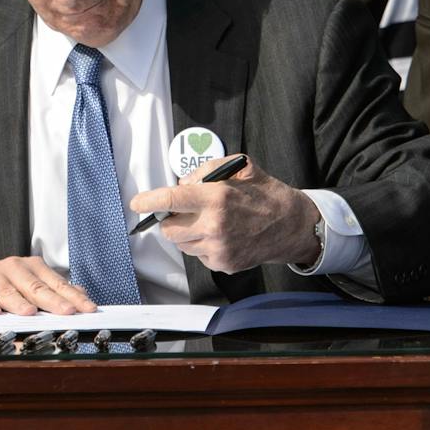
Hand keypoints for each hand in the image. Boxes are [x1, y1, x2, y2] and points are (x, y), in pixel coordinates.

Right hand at [0, 256, 93, 319]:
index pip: (58, 285)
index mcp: (32, 269)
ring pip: (8, 291)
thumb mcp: (26, 292)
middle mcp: (14, 268)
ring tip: (29, 312)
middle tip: (67, 312)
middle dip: (53, 301)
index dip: (74, 298)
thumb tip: (81, 293)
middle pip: (37, 287)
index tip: (88, 309)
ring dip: (19, 302)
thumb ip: (52, 293)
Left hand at [128, 156, 319, 274]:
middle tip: (184, 210)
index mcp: (217, 198)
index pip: (171, 200)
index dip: (149, 201)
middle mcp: (214, 226)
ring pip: (182, 244)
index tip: (137, 203)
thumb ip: (206, 170)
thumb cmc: (265, 193)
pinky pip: (198, 255)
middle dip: (170, 219)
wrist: (292, 226)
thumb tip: (182, 184)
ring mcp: (219, 249)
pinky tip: (221, 235)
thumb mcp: (240, 166)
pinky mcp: (223, 264)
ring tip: (209, 221)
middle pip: (169, 229)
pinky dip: (202, 244)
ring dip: (187, 232)